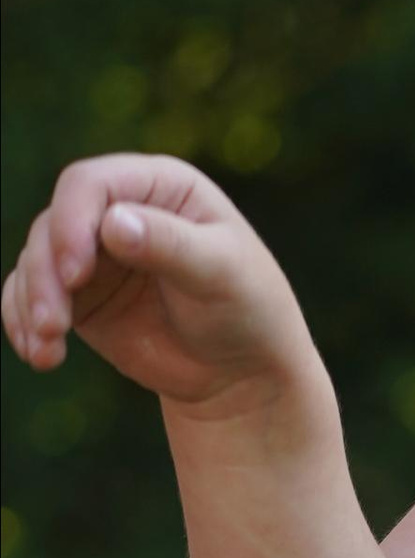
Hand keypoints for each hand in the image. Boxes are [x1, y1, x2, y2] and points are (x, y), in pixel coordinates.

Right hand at [2, 153, 320, 421]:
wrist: (244, 372)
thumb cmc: (248, 311)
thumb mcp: (222, 274)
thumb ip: (171, 245)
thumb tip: (113, 223)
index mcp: (158, 185)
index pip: (90, 184)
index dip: (72, 222)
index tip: (74, 274)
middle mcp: (118, 209)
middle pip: (54, 223)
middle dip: (45, 273)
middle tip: (55, 325)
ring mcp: (94, 252)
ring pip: (36, 261)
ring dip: (31, 304)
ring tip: (46, 352)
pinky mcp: (79, 295)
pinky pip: (31, 297)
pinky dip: (23, 322)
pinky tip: (38, 355)